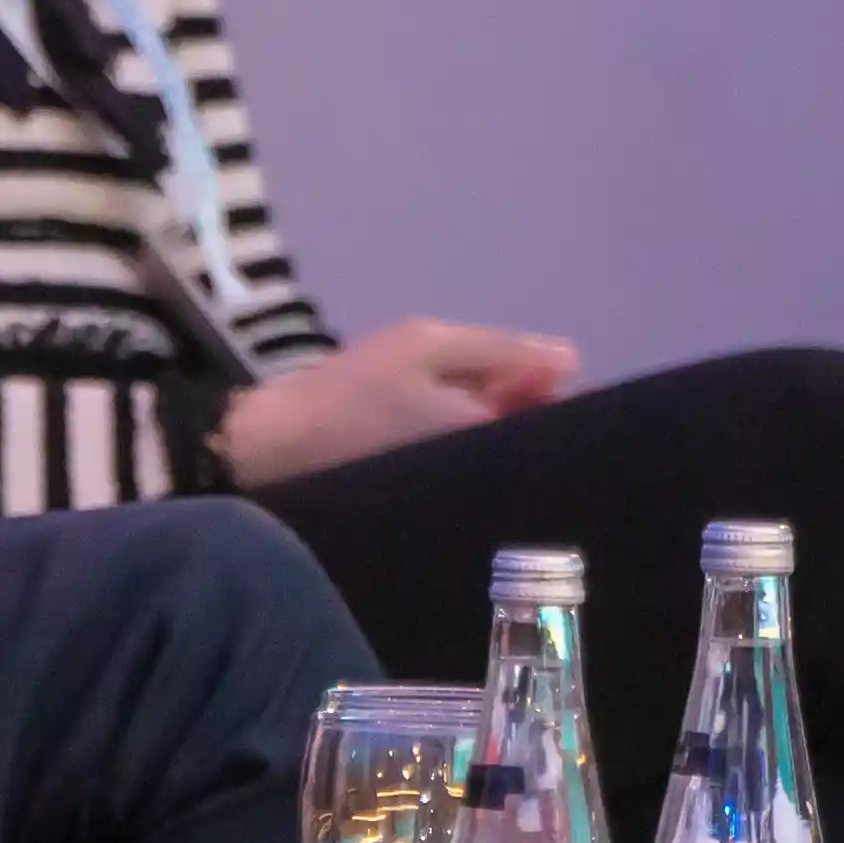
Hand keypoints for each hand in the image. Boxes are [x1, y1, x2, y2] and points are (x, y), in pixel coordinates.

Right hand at [218, 319, 575, 488]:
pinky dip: (465, 438)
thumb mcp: (423, 345)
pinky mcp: (434, 498)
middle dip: (520, 404)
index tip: (526, 370)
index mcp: (493, 438)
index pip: (559, 418)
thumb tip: (568, 358)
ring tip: (448, 396)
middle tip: (476, 379)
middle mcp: (487, 475)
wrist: (274, 447)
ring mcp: (461, 490)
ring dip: (491, 418)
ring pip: (499, 447)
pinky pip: (471, 462)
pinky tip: (433, 420)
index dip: (551, 389)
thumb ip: (499, 350)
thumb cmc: (351, 392)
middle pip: (531, 436)